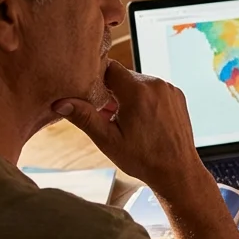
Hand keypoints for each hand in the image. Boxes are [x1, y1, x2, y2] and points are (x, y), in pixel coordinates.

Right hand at [52, 61, 207, 194]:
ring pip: (139, 82)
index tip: (92, 93)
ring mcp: (169, 89)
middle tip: (108, 114)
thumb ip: (84, 117)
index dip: (97, 78)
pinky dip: (145, 99)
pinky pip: (154, 89)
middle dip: (113, 91)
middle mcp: (156, 84)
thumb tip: (61, 103)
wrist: (177, 171)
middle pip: (124, 76)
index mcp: (137, 91)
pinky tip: (143, 120)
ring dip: (129, 95)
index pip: (109, 67)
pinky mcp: (177, 96)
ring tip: (126, 120)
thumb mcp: (108, 140)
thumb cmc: (143, 159)